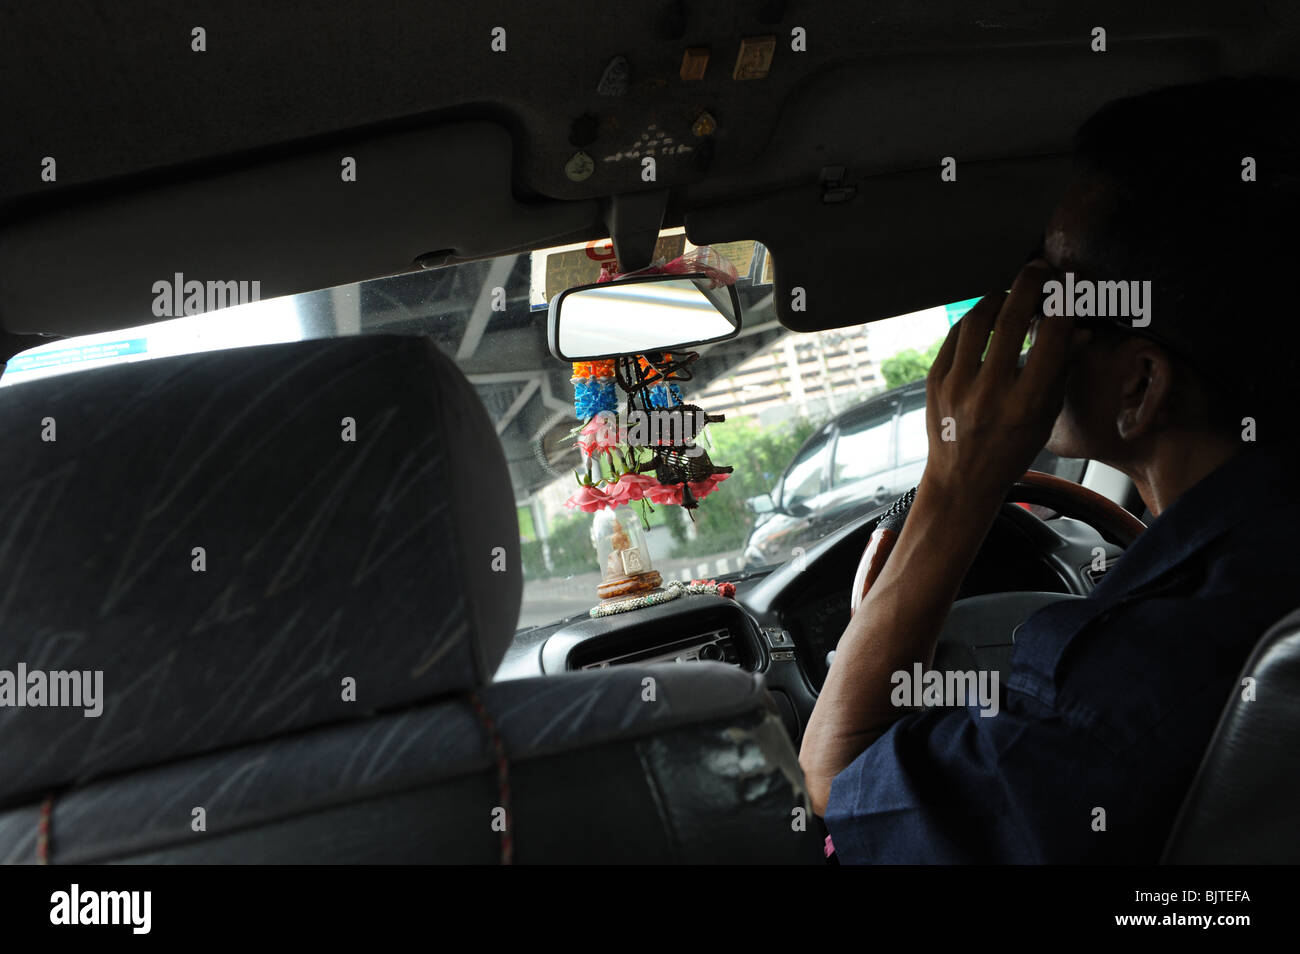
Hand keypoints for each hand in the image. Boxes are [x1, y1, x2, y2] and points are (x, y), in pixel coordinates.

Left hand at [921, 261, 1073, 504]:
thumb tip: (1080, 327)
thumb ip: (1061, 370)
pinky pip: (956, 335)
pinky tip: (988, 316)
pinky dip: (975, 318)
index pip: (1052, 335)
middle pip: (1013, 317)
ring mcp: (956, 385)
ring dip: (999, 296)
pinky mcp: (934, 381)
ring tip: (1013, 293)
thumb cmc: (1011, 450)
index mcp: (1026, 403)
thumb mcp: (1046, 416)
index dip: (1065, 300)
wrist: (961, 480)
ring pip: (979, 318)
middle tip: (1041, 270)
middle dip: (1032, 283)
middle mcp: (990, 392)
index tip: (1071, 282)